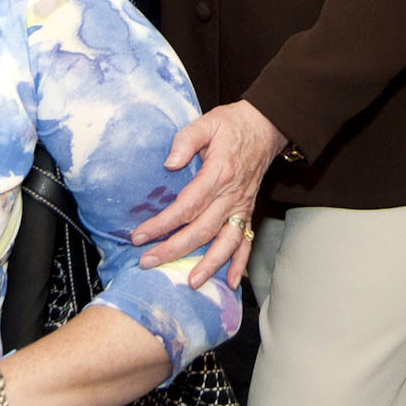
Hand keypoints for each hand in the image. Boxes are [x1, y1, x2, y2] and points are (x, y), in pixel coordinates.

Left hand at [131, 100, 287, 288]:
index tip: (139, 236)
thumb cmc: (232, 124)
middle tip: (148, 262)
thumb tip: (169, 163)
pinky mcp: (248, 211)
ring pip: (226, 242)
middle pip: (201, 230)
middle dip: (173, 250)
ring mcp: (242, 206)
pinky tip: (233, 282)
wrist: (265, 126)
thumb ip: (185, 140)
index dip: (162, 224)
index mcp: (218, 173)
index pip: (186, 206)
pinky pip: (246, 241)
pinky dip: (241, 263)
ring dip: (209, 264)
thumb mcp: (206, 123)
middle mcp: (231, 195)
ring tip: (191, 282)